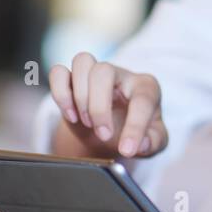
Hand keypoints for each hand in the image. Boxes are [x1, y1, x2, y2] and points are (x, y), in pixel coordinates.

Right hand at [48, 52, 167, 157]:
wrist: (113, 133)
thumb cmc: (136, 132)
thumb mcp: (153, 141)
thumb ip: (153, 142)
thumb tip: (141, 144)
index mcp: (146, 87)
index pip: (142, 99)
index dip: (135, 126)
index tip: (126, 150)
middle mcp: (120, 75)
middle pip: (103, 71)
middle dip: (98, 107)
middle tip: (103, 134)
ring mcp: (94, 74)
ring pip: (82, 61)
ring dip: (80, 96)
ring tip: (86, 122)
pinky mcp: (71, 82)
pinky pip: (58, 72)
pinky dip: (60, 93)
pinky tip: (70, 115)